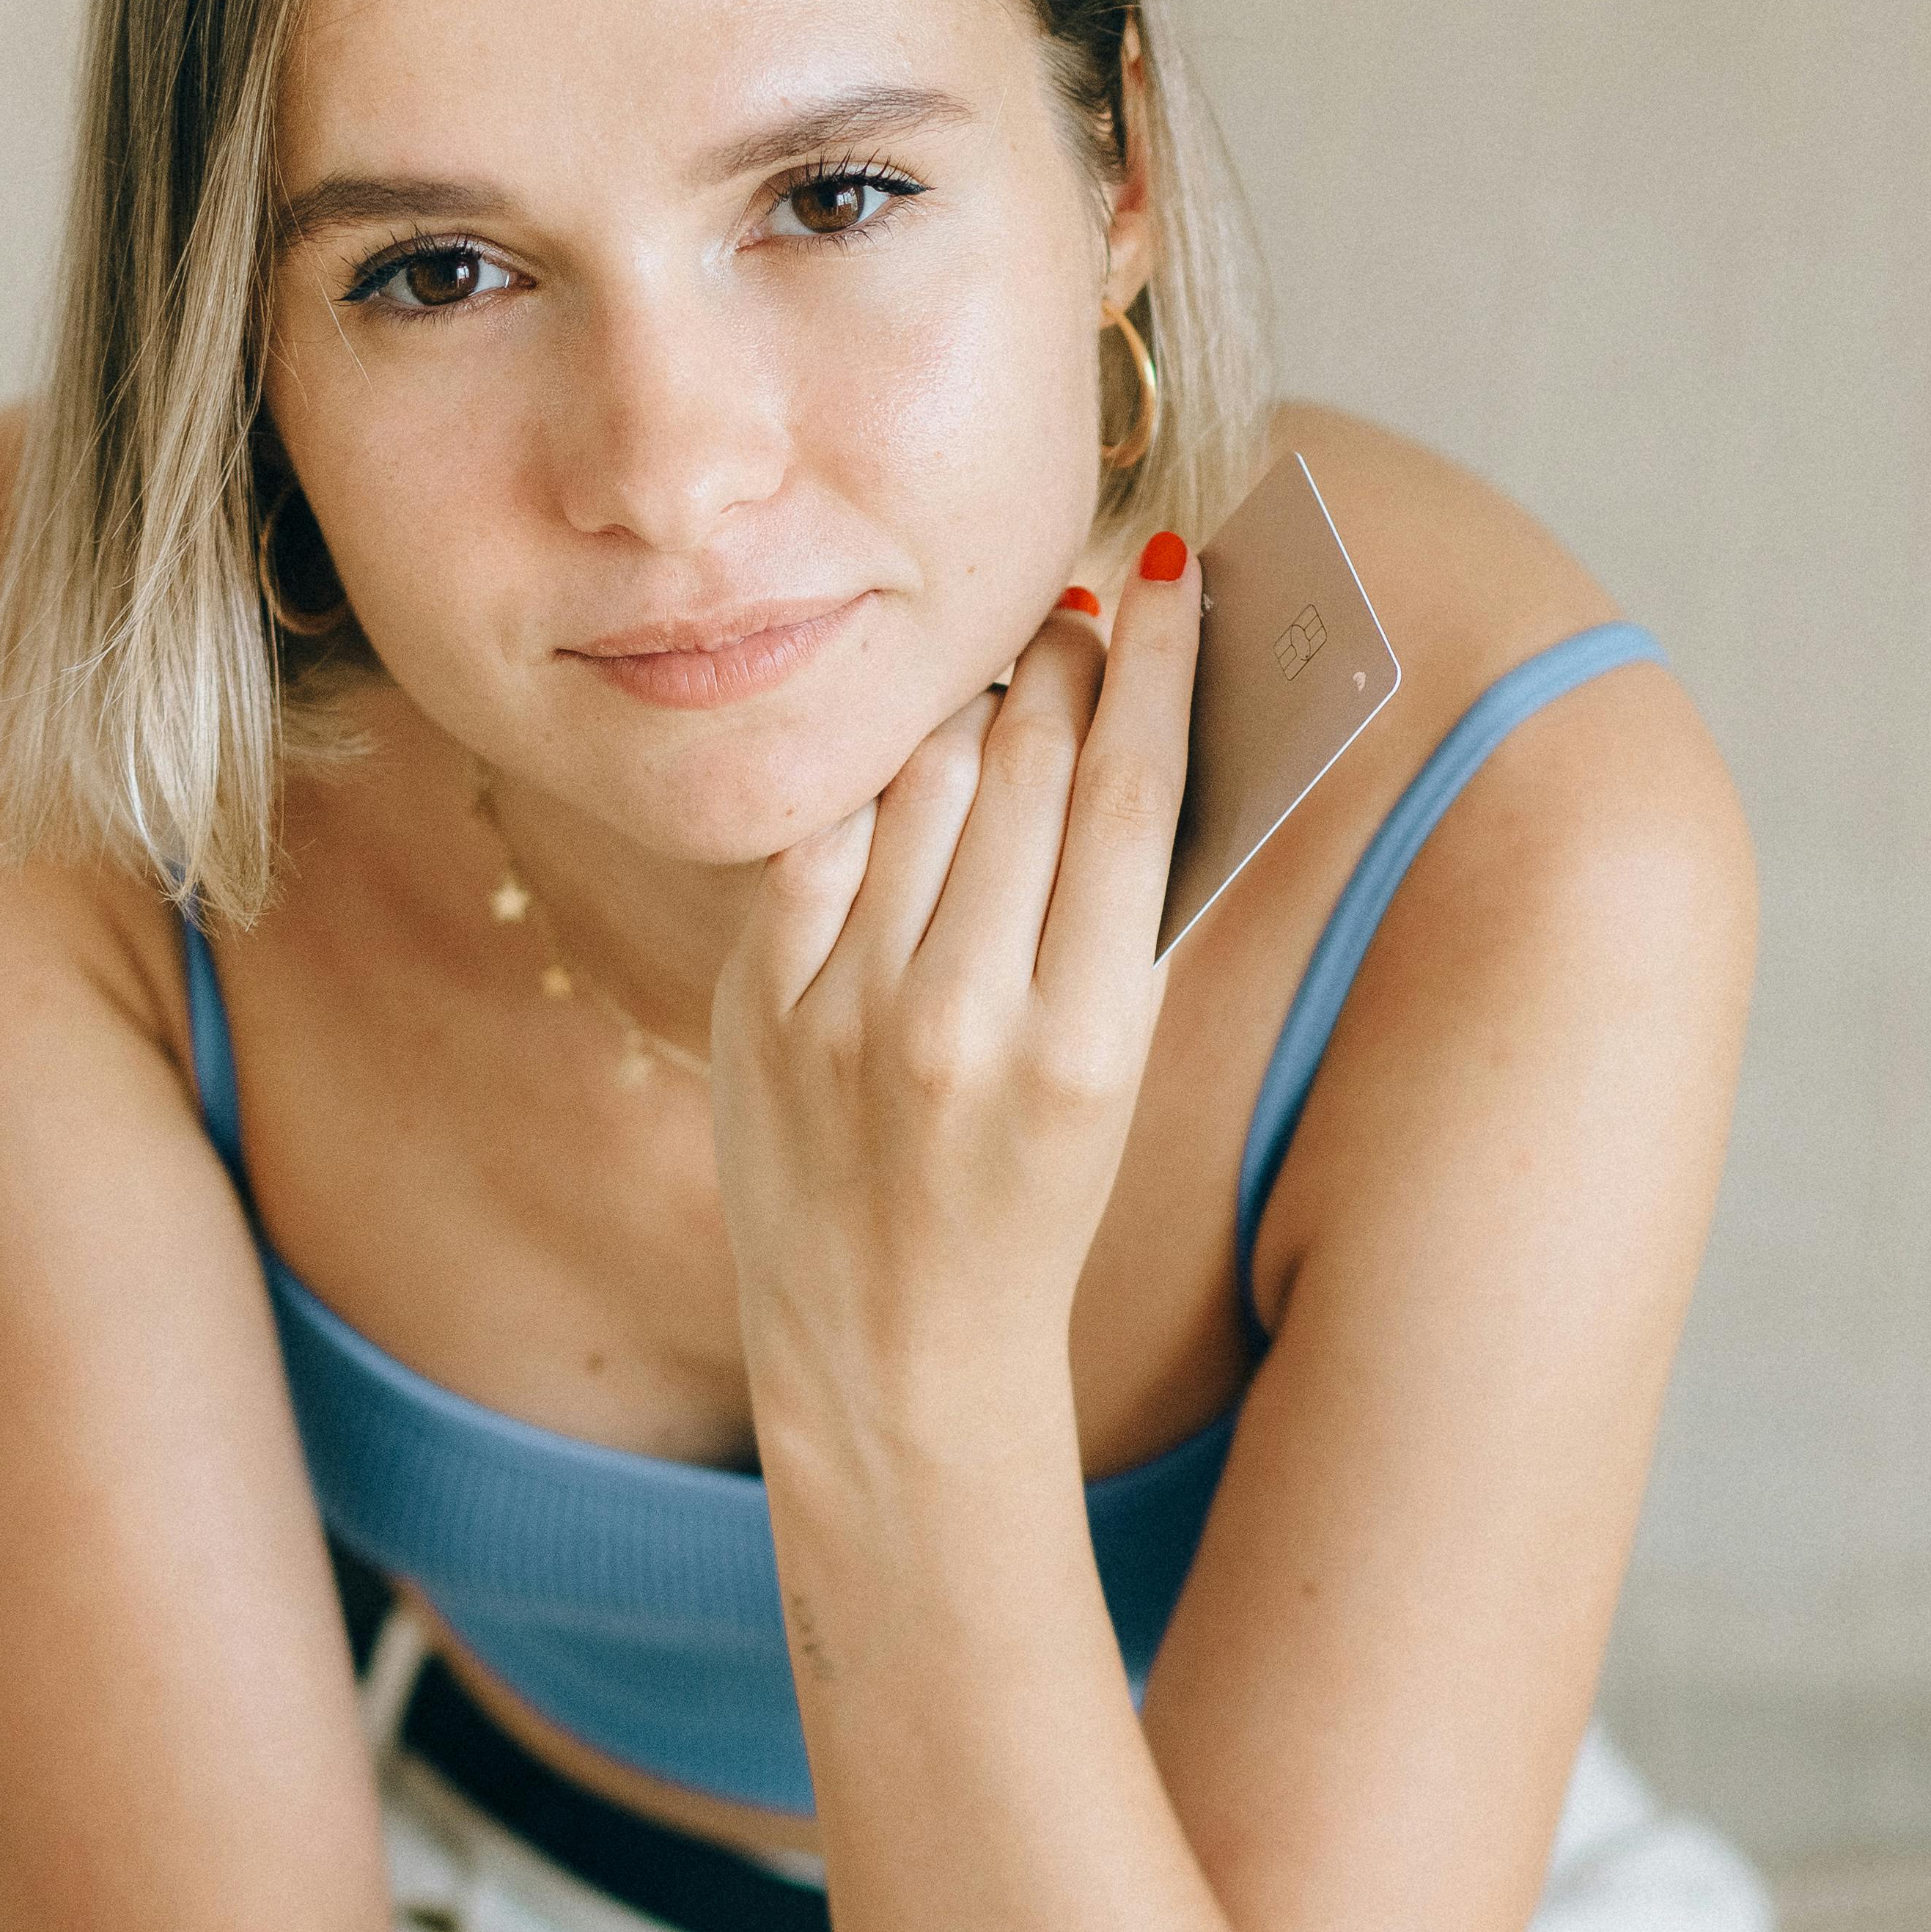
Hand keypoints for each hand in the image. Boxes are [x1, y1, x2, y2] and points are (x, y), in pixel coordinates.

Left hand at [711, 538, 1199, 1457]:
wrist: (892, 1352)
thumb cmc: (1029, 1203)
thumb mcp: (1111, 1079)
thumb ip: (1117, 916)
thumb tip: (1127, 723)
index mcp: (1089, 1043)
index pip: (1134, 793)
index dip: (1158, 665)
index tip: (1170, 579)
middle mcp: (966, 1019)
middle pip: (1027, 766)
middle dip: (1061, 667)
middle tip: (1076, 618)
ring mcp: (850, 1013)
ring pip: (919, 782)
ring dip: (966, 709)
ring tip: (996, 683)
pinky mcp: (760, 1009)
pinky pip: (818, 839)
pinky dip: (868, 786)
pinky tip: (900, 764)